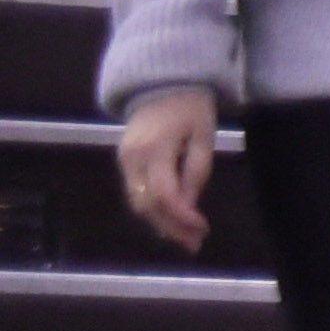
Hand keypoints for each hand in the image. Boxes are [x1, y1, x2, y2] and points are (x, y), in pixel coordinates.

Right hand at [116, 88, 215, 254]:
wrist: (161, 86)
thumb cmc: (191, 109)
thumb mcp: (204, 137)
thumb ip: (196, 172)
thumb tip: (189, 206)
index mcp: (154, 149)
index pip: (163, 193)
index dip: (181, 216)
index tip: (202, 229)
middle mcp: (132, 158)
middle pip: (146, 204)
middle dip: (171, 227)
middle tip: (195, 243)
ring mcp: (124, 160)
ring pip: (137, 202)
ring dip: (161, 223)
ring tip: (186, 238)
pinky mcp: (124, 161)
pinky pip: (136, 192)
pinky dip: (153, 210)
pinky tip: (171, 220)